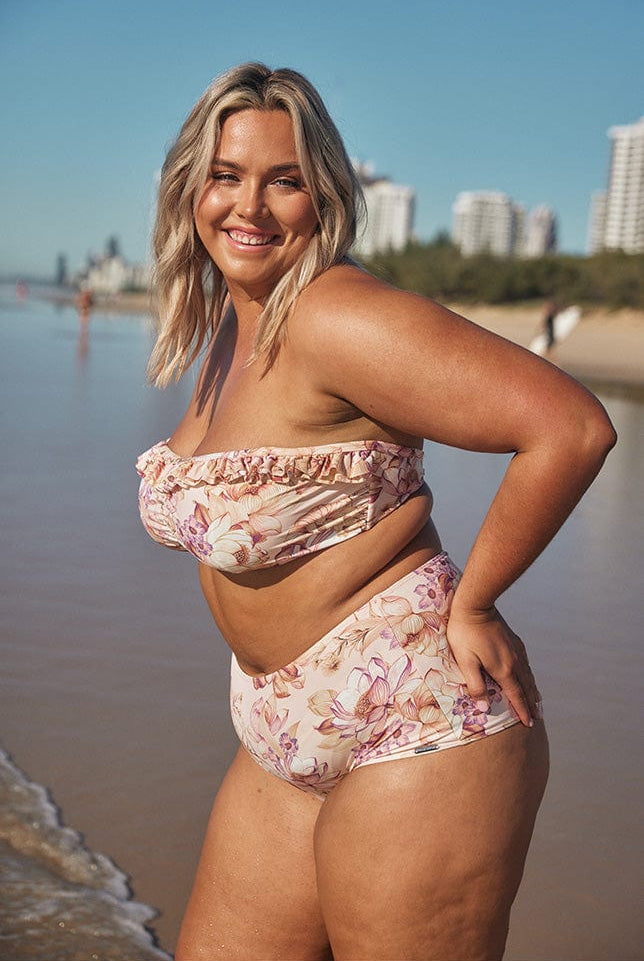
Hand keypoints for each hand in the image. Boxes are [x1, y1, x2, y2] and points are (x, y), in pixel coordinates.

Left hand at [446, 605, 541, 726]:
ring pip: (528, 675)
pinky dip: (529, 676)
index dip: (522, 711)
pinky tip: (528, 676)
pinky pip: (526, 664)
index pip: (516, 696)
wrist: (475, 605)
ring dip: (533, 690)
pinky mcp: (514, 640)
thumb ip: (475, 686)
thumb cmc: (465, 634)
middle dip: (531, 704)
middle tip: (537, 717)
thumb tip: (484, 708)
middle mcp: (515, 661)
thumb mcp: (465, 662)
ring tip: (536, 701)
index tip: (528, 724)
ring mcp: (516, 650)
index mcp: (503, 670)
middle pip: (526, 687)